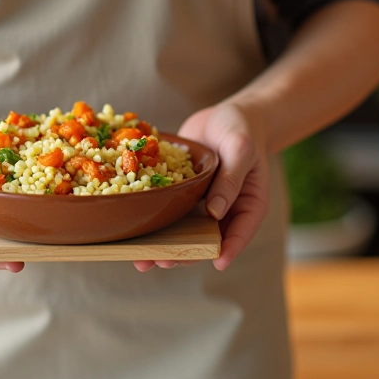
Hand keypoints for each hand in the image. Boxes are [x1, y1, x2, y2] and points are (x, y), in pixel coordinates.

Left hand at [133, 102, 269, 271]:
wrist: (222, 116)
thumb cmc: (241, 129)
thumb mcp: (240, 149)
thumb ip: (231, 179)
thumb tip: (216, 213)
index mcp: (247, 205)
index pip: (241, 233)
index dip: (230, 250)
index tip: (216, 262)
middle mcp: (224, 211)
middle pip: (205, 241)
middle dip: (183, 255)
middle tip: (162, 261)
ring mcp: (201, 206)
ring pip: (182, 233)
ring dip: (162, 246)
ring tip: (140, 258)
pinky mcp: (182, 196)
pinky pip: (167, 213)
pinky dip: (151, 223)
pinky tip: (130, 232)